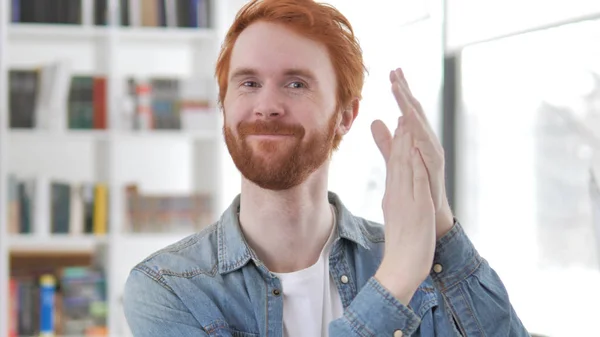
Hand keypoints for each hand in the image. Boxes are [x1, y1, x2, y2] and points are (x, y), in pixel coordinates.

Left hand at [371, 68, 453, 238]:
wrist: (430, 215)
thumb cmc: (418, 185)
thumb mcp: (397, 159)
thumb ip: (387, 141)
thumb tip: (376, 121)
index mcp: (417, 138)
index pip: (408, 109)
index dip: (401, 91)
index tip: (392, 72)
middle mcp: (427, 141)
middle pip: (416, 111)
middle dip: (405, 90)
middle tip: (395, 71)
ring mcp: (432, 153)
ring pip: (421, 125)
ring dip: (410, 106)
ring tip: (399, 89)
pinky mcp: (434, 167)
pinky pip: (426, 146)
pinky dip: (418, 132)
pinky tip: (409, 119)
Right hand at [373, 124, 435, 304]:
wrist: (400, 267)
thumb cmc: (401, 246)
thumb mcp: (397, 218)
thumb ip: (396, 200)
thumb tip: (394, 190)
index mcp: (393, 196)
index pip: (394, 165)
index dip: (397, 144)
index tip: (400, 125)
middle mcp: (396, 194)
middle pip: (397, 161)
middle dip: (400, 136)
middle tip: (401, 113)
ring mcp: (405, 200)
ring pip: (404, 167)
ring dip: (405, 143)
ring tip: (405, 122)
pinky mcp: (416, 208)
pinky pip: (414, 181)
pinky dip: (414, 163)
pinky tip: (415, 150)